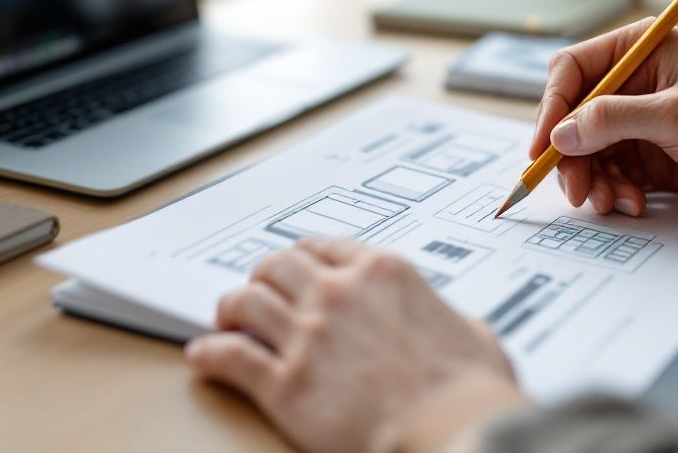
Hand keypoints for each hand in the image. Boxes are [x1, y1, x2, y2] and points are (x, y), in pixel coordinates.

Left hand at [186, 239, 520, 452]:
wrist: (452, 432)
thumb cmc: (470, 391)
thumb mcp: (474, 335)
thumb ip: (452, 319)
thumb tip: (458, 327)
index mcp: (383, 274)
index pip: (324, 246)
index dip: (302, 257)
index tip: (295, 267)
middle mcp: (339, 294)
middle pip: (278, 266)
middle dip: (263, 278)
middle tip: (258, 292)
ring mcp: (309, 336)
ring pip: (246, 301)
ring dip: (232, 310)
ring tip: (227, 321)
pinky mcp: (285, 384)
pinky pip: (229, 357)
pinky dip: (210, 354)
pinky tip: (203, 356)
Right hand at [533, 18, 677, 215]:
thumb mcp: (675, 116)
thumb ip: (612, 120)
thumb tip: (560, 135)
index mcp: (639, 49)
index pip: (571, 70)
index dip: (551, 108)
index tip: (543, 147)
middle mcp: (632, 81)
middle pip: (572, 116)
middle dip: (570, 155)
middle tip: (576, 189)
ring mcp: (638, 120)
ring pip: (585, 150)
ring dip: (591, 179)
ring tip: (610, 202)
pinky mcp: (645, 154)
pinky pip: (608, 172)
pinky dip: (612, 190)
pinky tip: (633, 202)